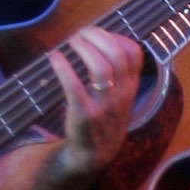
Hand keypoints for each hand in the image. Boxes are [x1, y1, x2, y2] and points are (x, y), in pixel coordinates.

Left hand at [43, 27, 146, 179]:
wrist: (93, 156)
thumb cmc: (103, 121)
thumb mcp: (120, 99)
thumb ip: (117, 76)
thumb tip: (99, 43)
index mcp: (131, 87)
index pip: (134, 53)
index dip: (116, 37)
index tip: (99, 34)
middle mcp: (122, 94)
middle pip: (116, 54)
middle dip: (97, 37)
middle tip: (81, 33)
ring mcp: (105, 105)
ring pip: (100, 66)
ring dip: (84, 48)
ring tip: (71, 41)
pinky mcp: (85, 114)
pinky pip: (74, 86)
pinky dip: (63, 67)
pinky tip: (54, 57)